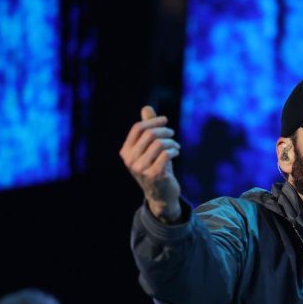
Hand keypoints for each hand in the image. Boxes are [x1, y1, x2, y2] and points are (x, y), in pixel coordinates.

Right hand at [119, 105, 181, 220]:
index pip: (138, 128)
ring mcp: (141, 169)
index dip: (153, 121)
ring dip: (170, 141)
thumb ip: (147, 129)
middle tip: (172, 134)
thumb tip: (146, 108)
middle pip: (149, 134)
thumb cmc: (156, 168)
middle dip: (164, 131)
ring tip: (176, 145)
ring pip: (158, 143)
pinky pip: (166, 154)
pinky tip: (176, 152)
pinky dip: (173, 150)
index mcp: (126, 152)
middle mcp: (130, 161)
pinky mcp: (155, 175)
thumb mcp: (150, 149)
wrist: (161, 195)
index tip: (165, 120)